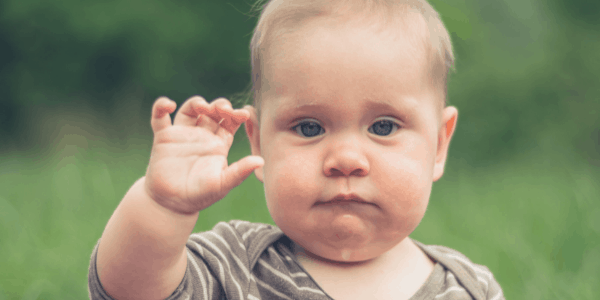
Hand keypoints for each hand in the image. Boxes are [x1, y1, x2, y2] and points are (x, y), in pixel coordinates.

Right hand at [144, 96, 263, 214]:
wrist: (172, 204)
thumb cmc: (200, 196)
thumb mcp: (222, 184)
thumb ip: (240, 172)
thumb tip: (261, 161)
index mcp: (218, 144)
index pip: (231, 122)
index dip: (237, 114)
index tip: (243, 114)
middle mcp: (202, 136)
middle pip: (213, 112)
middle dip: (220, 105)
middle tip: (223, 109)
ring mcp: (182, 135)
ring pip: (190, 109)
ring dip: (197, 102)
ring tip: (202, 107)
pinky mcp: (163, 137)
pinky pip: (159, 117)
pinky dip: (160, 106)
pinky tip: (169, 105)